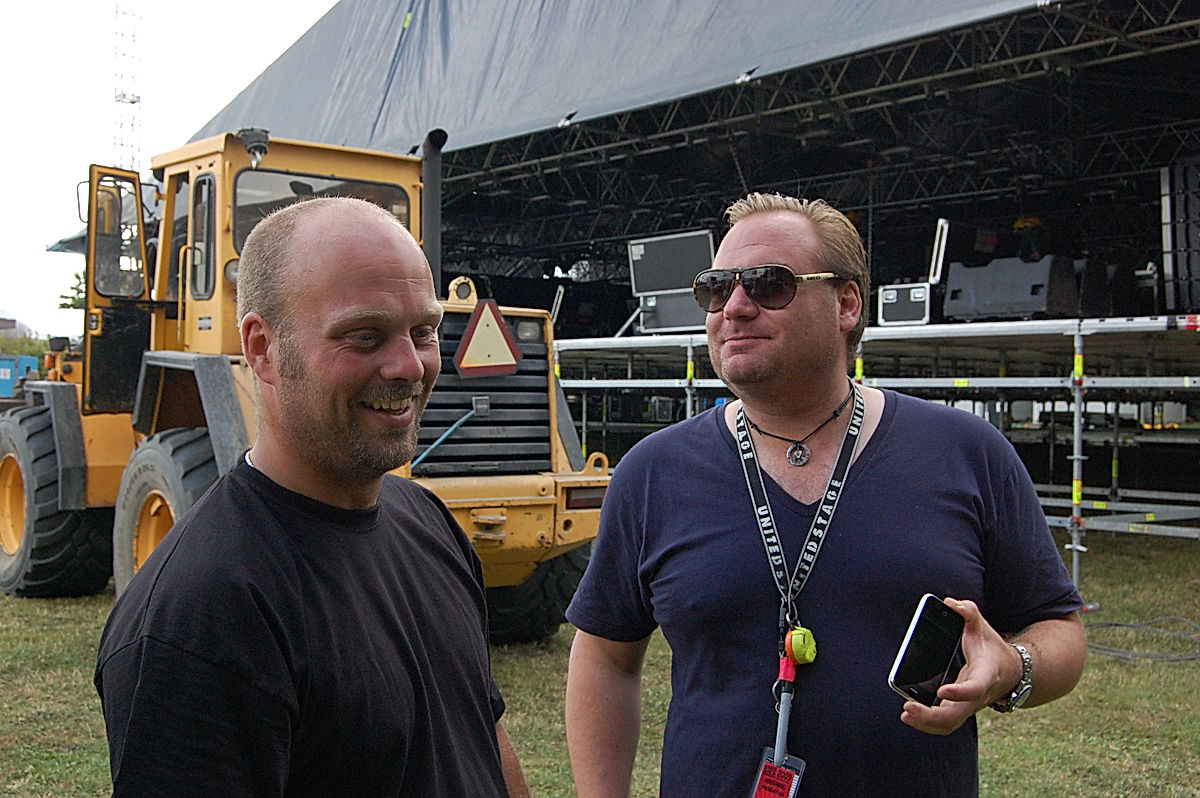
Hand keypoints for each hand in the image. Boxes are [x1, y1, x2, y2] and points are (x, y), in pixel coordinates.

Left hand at [899, 598, 1019, 735]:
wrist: (1010, 671)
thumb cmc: (992, 648)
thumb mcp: (983, 627)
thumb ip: (969, 613)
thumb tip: (951, 603)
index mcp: (986, 675)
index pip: (975, 688)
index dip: (960, 692)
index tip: (941, 690)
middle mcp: (978, 696)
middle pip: (956, 715)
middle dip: (931, 716)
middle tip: (907, 706)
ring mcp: (969, 706)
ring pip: (949, 725)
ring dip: (926, 724)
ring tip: (906, 714)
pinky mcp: (960, 709)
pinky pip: (945, 724)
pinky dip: (927, 724)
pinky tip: (910, 715)